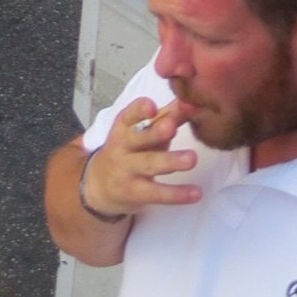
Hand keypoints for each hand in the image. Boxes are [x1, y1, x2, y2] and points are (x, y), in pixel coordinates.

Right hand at [82, 98, 201, 218]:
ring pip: (149, 164)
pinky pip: (157, 193)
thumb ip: (166, 118)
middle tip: (172, 127)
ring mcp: (127, 170)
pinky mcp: (136, 193)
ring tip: (192, 158)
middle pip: (138, 138)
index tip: (152, 105)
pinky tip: (196, 192)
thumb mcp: (142, 133)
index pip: (128, 115)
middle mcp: (122, 147)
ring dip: (170, 161)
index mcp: (123, 128)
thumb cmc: (129, 152)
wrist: (100, 185)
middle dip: (155, 132)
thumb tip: (189, 103)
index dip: (139, 110)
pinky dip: (177, 194)